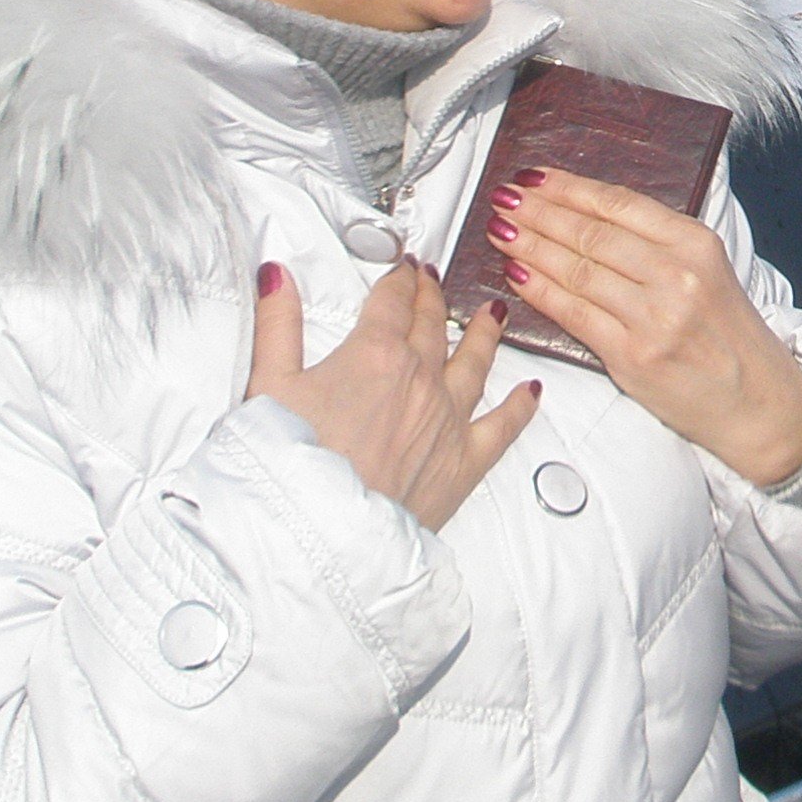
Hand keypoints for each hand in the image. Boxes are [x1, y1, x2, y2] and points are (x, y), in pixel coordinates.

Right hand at [249, 258, 539, 530]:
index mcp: (375, 355)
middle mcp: (420, 380)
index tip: (402, 268)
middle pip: (432, 325)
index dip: (398, 278)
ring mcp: (447, 420)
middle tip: (433, 280)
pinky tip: (532, 391)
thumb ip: (277, 324)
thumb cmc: (289, 466)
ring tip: (493, 315)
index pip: (393, 301)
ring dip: (484, 334)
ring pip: (475, 363)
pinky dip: (521, 407)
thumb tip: (276, 276)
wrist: (317, 533)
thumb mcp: (268, 384)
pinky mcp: (463, 463)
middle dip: (432, 296)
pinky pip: (503, 427)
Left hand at [488, 168, 801, 485]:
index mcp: (695, 243)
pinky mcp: (633, 355)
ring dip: (530, 246)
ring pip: (576, 269)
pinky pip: (573, 313)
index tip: (534, 179)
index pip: (618, 204)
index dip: (568, 188)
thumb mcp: (708, 271)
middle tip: (503, 199)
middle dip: (538, 213)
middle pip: (590, 233)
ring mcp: (654, 316)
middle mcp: (677, 274)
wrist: (756, 401)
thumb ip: (656, 244)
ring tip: (500, 231)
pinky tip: (516, 274)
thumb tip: (587, 216)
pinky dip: (539, 291)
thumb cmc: (727, 336)